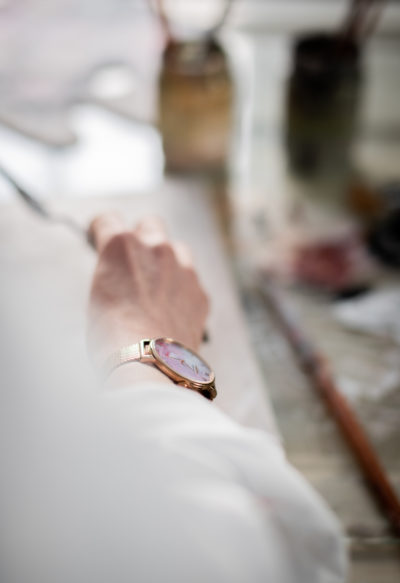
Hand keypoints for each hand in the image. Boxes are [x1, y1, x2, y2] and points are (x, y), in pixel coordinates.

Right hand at [87, 214, 208, 372]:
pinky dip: (183, 290)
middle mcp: (156, 248)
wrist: (148, 366)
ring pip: (177, 249)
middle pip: (150, 224)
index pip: (107, 220)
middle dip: (142, 237)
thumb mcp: (97, 296)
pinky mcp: (200, 292)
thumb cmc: (111, 338)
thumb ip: (111, 273)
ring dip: (167, 261)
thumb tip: (118, 275)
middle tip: (134, 262)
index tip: (101, 238)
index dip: (102, 230)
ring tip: (156, 290)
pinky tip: (172, 312)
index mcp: (120, 246)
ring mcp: (184, 268)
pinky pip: (192, 280)